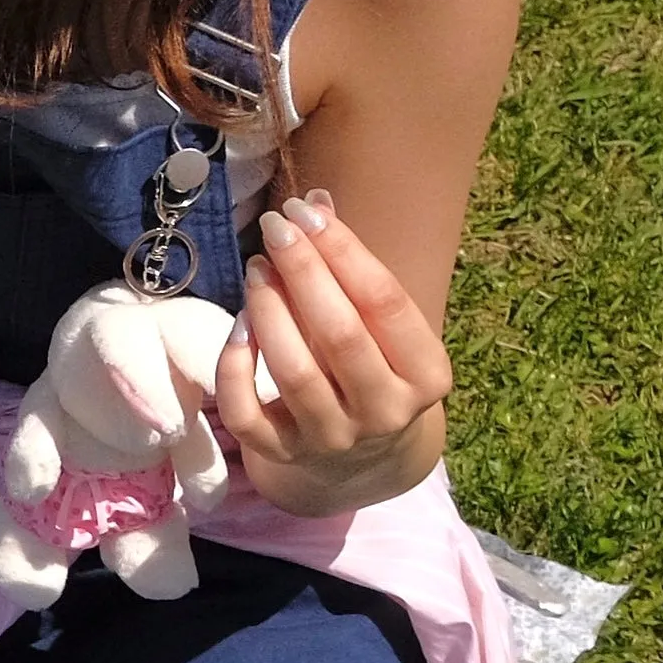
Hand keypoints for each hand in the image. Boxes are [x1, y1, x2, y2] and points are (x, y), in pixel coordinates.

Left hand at [215, 191, 455, 514]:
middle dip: (304, 272)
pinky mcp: (283, 455)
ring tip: (255, 267)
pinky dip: (235, 367)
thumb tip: (316, 201)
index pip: (386, 304)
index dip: (345, 251)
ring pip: (294, 372)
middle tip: (275, 227)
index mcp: (427, 376)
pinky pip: (246, 413)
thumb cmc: (369, 369)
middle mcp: (386, 412)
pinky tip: (237, 326)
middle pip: (340, 335)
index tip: (307, 212)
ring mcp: (333, 439)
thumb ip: (352, 270)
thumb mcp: (380, 329)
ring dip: (269, 310)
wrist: (358, 461)